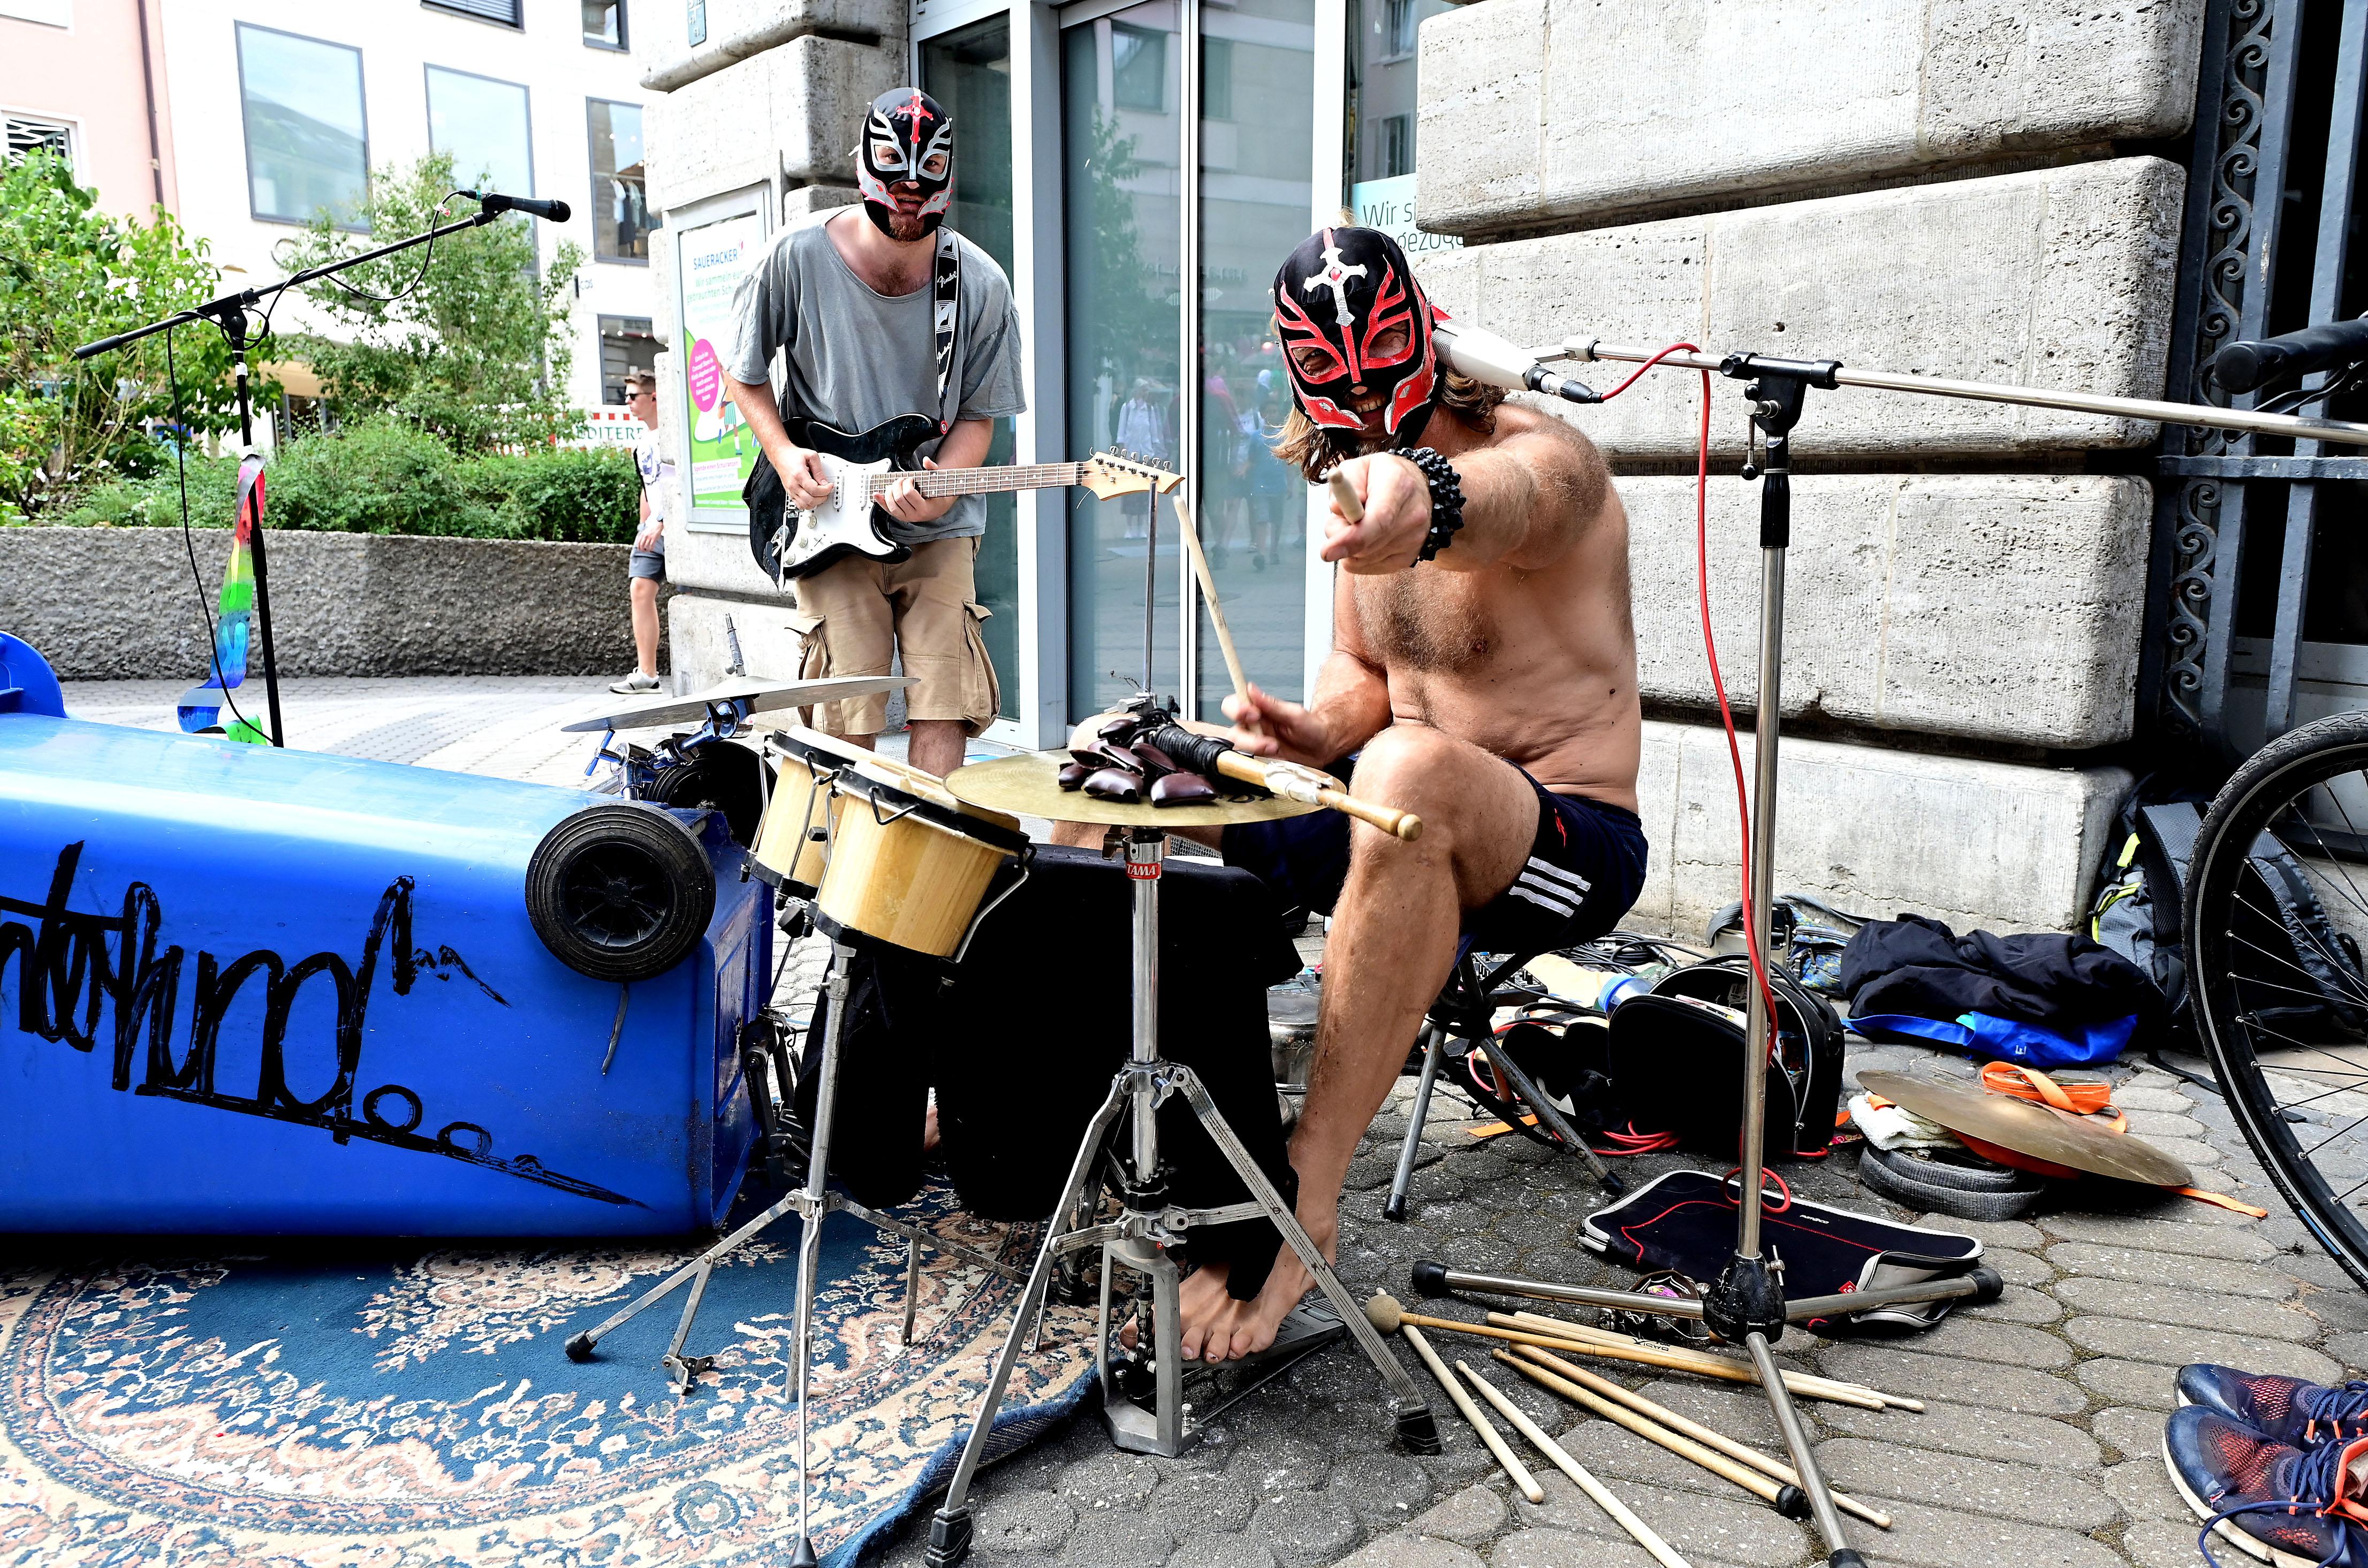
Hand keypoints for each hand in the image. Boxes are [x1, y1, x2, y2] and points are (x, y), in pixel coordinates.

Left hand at [634, 524, 662, 551]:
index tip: (639, 549)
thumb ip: (642, 536)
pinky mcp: (653, 539)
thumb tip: (640, 542)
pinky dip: (651, 548)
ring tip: (648, 551)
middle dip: (642, 549)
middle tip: (643, 551)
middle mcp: (645, 536)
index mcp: (642, 534)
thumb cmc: (651, 529)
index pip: (638, 542)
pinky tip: (651, 549)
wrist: (657, 526)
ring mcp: (649, 538)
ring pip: (646, 546)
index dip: (638, 547)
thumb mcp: (645, 532)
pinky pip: (651, 546)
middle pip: (641, 545)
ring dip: (647, 550)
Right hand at [771, 444, 833, 510]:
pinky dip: (808, 504)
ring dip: (816, 502)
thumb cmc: (793, 455)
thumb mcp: (811, 456)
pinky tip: (812, 498)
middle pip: (811, 500)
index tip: (829, 486)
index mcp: (799, 475)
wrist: (780, 456)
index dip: (825, 490)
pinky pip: (799, 505)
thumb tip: (824, 482)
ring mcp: (791, 490)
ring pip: (805, 505)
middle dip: (822, 497)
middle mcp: (793, 485)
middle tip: (826, 490)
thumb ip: (819, 470)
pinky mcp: (790, 493)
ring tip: (820, 495)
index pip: (814, 490)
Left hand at [879, 457, 954, 524]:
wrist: (938, 508)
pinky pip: (888, 510)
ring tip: (894, 485)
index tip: (910, 479)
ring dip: (889, 492)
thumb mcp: (937, 481)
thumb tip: (926, 461)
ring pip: (891, 505)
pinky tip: (876, 494)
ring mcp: (907, 517)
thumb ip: (932, 469)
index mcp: (925, 508)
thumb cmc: (937, 494)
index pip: (909, 493)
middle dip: (897, 485)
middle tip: (902, 480)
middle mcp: (915, 515)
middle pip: (898, 498)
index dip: (907, 483)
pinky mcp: (900, 517)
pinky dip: (880, 501)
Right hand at [1220, 682, 1331, 765]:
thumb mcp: (1295, 714)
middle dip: (1245, 735)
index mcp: (1259, 709)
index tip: (1252, 713)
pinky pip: (1250, 760)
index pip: (1235, 704)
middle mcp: (1254, 726)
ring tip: (1274, 747)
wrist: (1323, 749)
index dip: (1237, 708)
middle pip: (1233, 728)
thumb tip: (1252, 689)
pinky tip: (1274, 755)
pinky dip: (1260, 759)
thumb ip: (1272, 704)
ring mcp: (1256, 743)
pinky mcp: (1261, 758)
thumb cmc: (1312, 728)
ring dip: (1254, 747)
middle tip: (1265, 737)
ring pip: (1239, 746)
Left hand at [1320, 453, 1430, 573]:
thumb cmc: (1382, 477)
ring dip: (1350, 546)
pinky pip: (1370, 566)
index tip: (1327, 551)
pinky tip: (1366, 537)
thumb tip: (1338, 509)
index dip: (1350, 539)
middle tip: (1340, 519)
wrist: (1416, 488)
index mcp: (1400, 486)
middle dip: (1341, 537)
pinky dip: (1359, 555)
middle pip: (1366, 544)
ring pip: (1364, 558)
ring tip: (1358, 523)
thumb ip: (1346, 484)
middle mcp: (1413, 515)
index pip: (1378, 521)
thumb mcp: (1358, 466)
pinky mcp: (1409, 557)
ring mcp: (1414, 540)